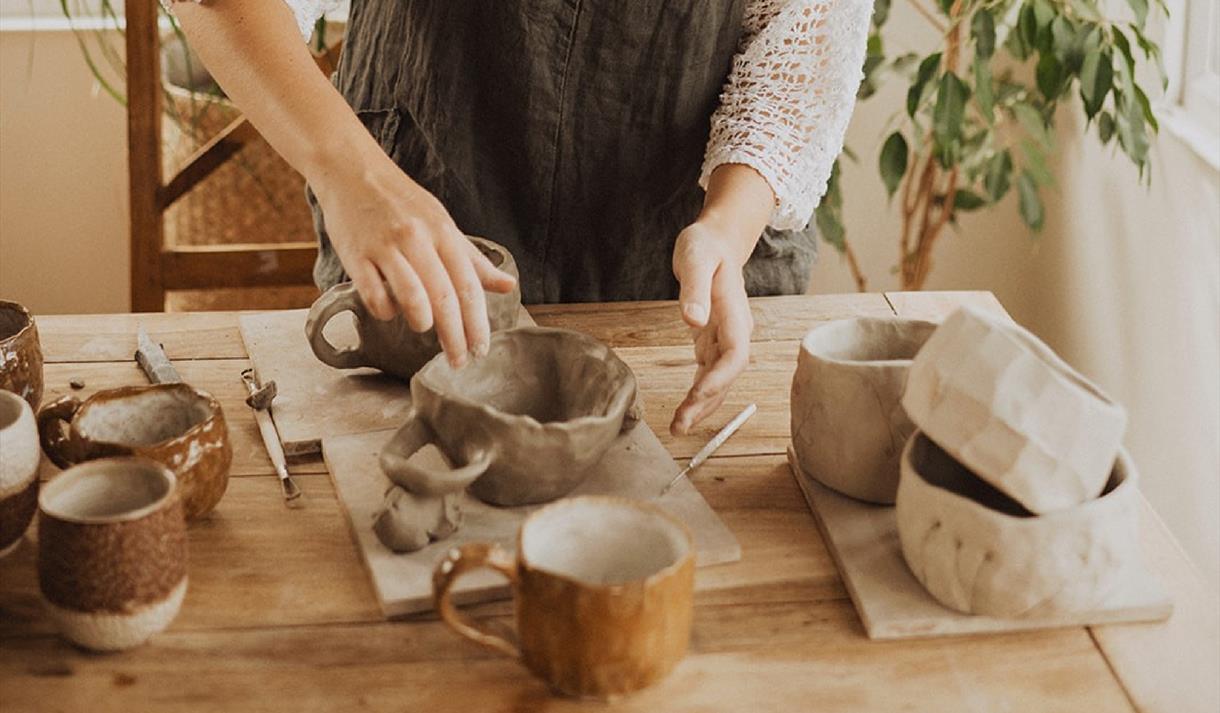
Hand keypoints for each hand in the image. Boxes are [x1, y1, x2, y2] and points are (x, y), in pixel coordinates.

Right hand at [311, 148, 515, 366]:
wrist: (352, 170)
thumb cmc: (402, 202)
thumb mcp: (442, 224)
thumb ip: (472, 259)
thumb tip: (508, 286)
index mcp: (443, 233)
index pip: (468, 286)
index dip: (477, 323)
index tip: (480, 350)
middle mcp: (417, 239)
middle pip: (444, 297)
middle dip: (454, 336)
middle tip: (458, 361)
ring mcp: (386, 247)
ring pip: (411, 296)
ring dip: (422, 321)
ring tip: (424, 328)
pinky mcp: (356, 255)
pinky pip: (374, 294)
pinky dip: (385, 311)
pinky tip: (389, 312)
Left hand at [669, 220, 754, 435]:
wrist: (716, 240)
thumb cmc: (706, 246)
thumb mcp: (696, 258)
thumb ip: (695, 289)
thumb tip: (692, 320)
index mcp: (735, 314)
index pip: (735, 354)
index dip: (720, 378)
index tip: (697, 395)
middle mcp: (736, 331)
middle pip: (727, 375)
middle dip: (707, 402)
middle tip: (681, 425)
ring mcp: (726, 338)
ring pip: (719, 379)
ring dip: (702, 405)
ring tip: (679, 426)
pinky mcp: (712, 341)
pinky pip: (708, 373)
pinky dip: (698, 393)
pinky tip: (684, 410)